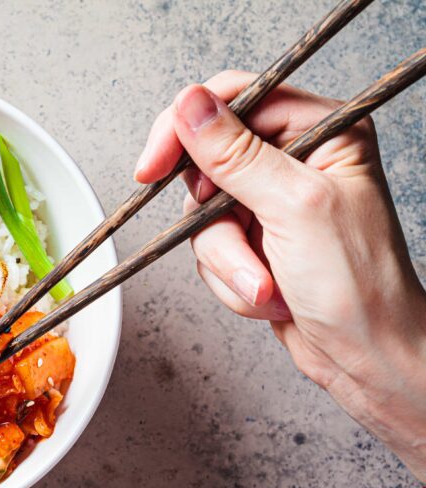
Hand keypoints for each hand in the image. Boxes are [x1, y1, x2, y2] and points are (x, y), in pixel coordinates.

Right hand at [134, 70, 425, 478]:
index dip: (186, 130)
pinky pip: (210, 249)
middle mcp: (296, 158)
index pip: (234, 99)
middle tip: (234, 243)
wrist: (366, 355)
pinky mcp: (255, 240)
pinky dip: (230, 278)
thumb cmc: (359, 285)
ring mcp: (272, 202)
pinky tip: (269, 294)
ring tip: (267, 285)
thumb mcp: (294, 207)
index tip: (154, 166)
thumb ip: (235, 154)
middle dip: (216, 221)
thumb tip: (190, 106)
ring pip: (203, 216)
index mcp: (323, 129)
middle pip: (208, 164)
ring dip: (228, 260)